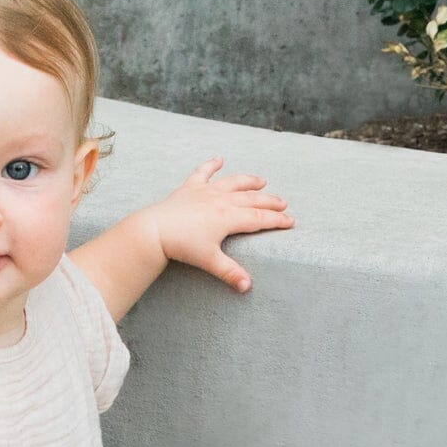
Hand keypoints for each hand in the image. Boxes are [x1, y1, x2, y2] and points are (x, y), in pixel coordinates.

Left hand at [149, 156, 294, 293]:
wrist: (155, 231)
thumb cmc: (183, 246)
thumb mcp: (209, 261)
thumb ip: (230, 272)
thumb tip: (247, 287)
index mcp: (229, 217)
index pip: (259, 218)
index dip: (277, 220)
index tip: (291, 222)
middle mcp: (222, 200)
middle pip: (252, 199)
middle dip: (270, 202)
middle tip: (283, 203)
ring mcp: (206, 191)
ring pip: (233, 182)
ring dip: (249, 181)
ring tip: (262, 181)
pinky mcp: (190, 187)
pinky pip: (203, 172)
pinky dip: (211, 165)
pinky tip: (219, 159)